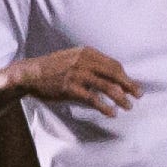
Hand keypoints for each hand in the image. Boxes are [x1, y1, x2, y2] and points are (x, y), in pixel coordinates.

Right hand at [7, 47, 139, 114]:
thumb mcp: (72, 59)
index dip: (125, 76)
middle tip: (138, 96)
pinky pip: (93, 98)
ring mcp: (77, 74)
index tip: (131, 86)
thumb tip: (112, 79)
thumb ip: (91, 64)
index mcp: (86, 53)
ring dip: (121, 98)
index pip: (113, 64)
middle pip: (115, 74)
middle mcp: (84, 61)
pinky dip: (105, 107)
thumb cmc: (52, 68)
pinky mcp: (70, 87)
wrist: (28, 73)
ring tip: (128, 107)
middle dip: (129, 86)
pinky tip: (111, 113)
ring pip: (107, 86)